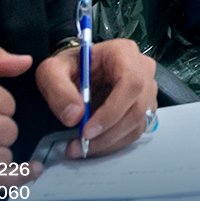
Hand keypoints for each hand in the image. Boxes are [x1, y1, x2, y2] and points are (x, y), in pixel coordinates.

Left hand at [36, 38, 157, 159]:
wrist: (77, 72)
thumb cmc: (69, 67)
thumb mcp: (52, 71)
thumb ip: (58, 90)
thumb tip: (74, 116)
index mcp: (124, 53)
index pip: (130, 83)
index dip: (112, 111)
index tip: (87, 131)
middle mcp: (142, 69)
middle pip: (137, 108)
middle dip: (107, 134)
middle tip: (80, 145)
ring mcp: (147, 89)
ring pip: (137, 123)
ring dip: (109, 142)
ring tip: (81, 147)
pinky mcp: (144, 107)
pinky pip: (135, 130)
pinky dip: (113, 143)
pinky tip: (93, 144)